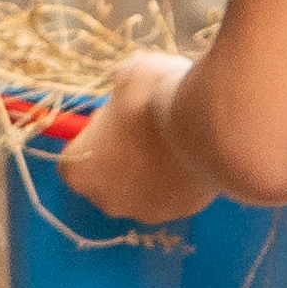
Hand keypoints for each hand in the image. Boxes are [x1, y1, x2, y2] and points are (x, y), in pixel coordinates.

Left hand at [50, 71, 206, 227]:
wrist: (208, 123)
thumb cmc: (152, 98)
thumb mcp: (126, 75)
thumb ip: (118, 88)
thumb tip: (126, 84)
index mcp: (79, 171)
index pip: (77, 157)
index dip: (96, 135)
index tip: (115, 118)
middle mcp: (107, 200)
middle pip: (109, 179)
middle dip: (123, 158)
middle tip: (145, 128)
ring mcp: (147, 211)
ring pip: (144, 189)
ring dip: (154, 170)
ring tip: (175, 138)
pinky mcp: (183, 212)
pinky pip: (177, 193)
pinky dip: (181, 176)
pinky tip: (194, 149)